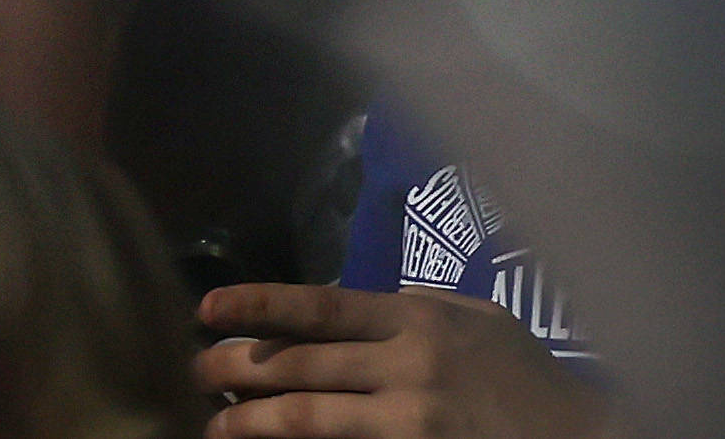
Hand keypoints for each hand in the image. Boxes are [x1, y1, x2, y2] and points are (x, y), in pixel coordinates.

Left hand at [196, 284, 618, 438]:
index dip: (256, 304)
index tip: (207, 307)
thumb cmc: (529, 380)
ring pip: (310, 418)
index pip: (318, 306)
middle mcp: (407, 367)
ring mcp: (411, 422)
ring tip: (215, 424)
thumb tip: (357, 300)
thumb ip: (418, 306)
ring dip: (253, 422)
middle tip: (195, 369)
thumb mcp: (480, 321)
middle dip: (237, 367)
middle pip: (300, 364)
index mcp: (416, 321)